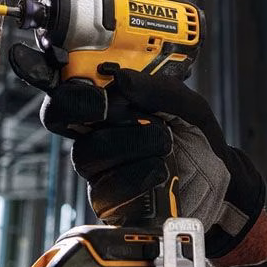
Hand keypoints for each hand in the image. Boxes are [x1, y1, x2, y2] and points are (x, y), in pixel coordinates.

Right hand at [8, 43, 265, 257]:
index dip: (45, 73)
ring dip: (130, 141)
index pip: (64, 88)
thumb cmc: (197, 139)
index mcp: (107, 104)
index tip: (50, 65)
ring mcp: (99, 169)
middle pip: (60, 117)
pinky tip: (161, 170)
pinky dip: (139, 174)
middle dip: (88, 108)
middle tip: (121, 108)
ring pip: (88, 152)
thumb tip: (121, 79)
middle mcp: (95, 133)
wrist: (221, 184)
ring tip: (164, 140)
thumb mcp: (188, 105)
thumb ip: (159, 89)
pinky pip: (109, 188)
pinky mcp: (110, 201)